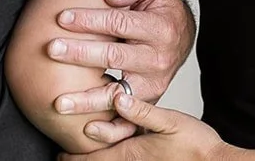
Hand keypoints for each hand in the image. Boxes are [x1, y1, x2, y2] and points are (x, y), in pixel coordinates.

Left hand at [50, 0, 195, 140]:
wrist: (180, 35)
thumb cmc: (160, 7)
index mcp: (160, 28)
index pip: (119, 23)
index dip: (89, 20)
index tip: (62, 17)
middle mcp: (157, 59)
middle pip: (114, 57)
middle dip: (80, 53)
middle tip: (51, 49)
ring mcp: (153, 85)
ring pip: (117, 94)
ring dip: (87, 100)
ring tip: (59, 102)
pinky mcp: (147, 102)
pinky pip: (128, 121)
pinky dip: (108, 128)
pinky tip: (85, 128)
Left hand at [57, 93, 233, 160]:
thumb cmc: (195, 144)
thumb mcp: (171, 122)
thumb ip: (144, 112)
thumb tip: (119, 99)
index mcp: (132, 152)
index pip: (94, 158)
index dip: (74, 156)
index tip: (59, 152)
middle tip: (64, 156)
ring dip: (95, 160)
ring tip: (82, 155)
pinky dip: (111, 158)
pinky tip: (115, 151)